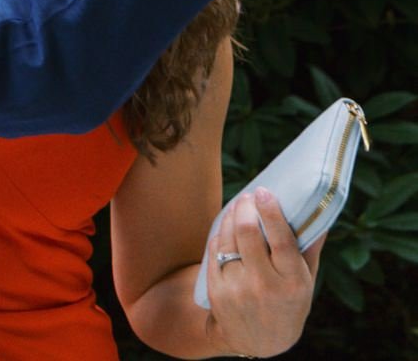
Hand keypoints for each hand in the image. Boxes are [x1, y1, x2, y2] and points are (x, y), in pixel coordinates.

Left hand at [205, 187, 321, 356]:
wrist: (258, 341)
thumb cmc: (288, 305)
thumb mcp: (307, 283)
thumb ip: (310, 249)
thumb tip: (320, 215)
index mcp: (293, 282)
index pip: (281, 240)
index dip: (271, 212)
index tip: (264, 192)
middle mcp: (265, 285)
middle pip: (248, 233)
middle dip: (245, 207)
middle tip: (248, 196)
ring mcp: (237, 288)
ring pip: (228, 239)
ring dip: (231, 216)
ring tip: (238, 207)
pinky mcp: (217, 290)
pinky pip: (214, 250)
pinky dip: (220, 234)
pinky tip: (226, 226)